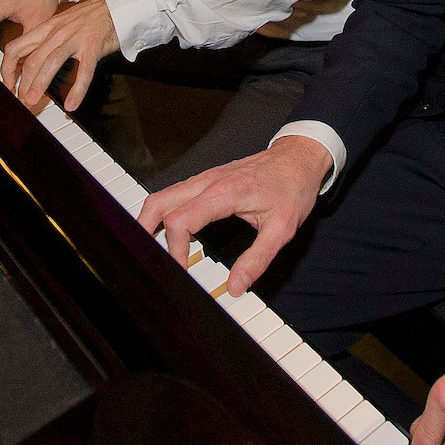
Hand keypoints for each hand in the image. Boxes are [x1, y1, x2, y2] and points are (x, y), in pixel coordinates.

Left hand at [0, 0, 118, 110]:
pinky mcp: (93, 46)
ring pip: (52, 62)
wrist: (114, 5)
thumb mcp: (59, 24)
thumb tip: (29, 61)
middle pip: (33, 59)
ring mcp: (75, 38)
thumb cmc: (88, 18)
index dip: (8, 68)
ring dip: (40, 84)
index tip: (9, 84)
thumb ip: (44, 40)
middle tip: (22, 99)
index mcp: (46, 28)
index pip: (16, 47)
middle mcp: (57, 32)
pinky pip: (84, 70)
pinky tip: (72, 103)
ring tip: (34, 100)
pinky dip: (77, 89)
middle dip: (24, 83)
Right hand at [137, 137, 331, 293]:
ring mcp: (205, 178)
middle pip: (159, 202)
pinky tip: (170, 230)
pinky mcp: (207, 179)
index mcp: (223, 193)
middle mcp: (208, 182)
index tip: (181, 270)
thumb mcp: (282, 229)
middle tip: (148, 259)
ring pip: (164, 195)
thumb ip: (257, 259)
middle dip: (145, 230)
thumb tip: (236, 286)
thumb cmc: (291, 188)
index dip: (175, 249)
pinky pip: (176, 193)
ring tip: (151, 247)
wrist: (298, 158)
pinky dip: (165, 211)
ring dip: (151, 219)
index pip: (180, 220)